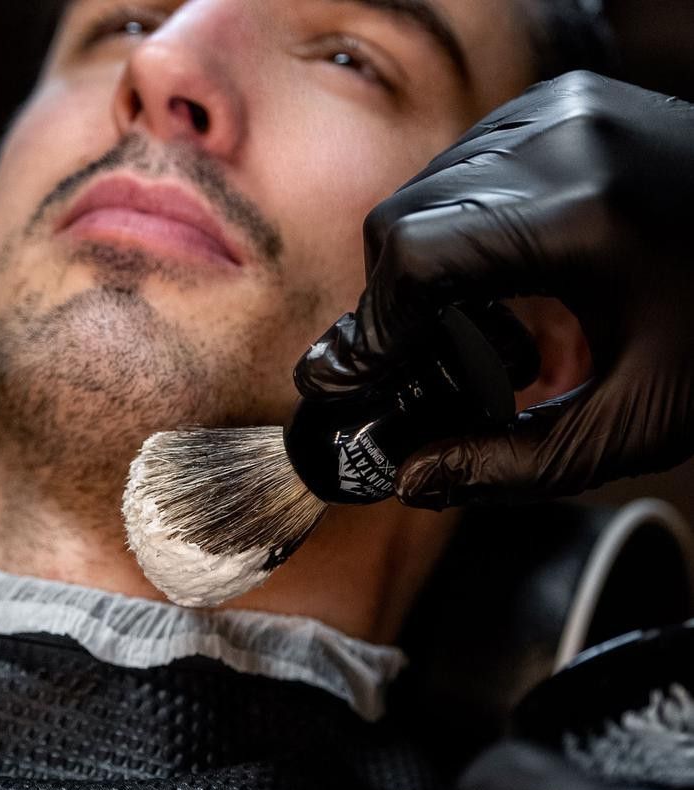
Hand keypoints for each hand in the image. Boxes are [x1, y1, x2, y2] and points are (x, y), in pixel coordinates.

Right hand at [295, 72, 693, 507]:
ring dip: (416, 265)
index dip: (373, 325)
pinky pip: (463, 165)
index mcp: (585, 218)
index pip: (416, 253)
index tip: (362, 376)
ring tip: (463, 322)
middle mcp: (566, 143)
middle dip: (390, 302)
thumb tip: (413, 478)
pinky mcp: (566, 102)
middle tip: (410, 361)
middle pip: (404, 219)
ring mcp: (565, 111)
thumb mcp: (634, 424)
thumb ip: (513, 465)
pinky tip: (490, 271)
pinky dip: (452, 224)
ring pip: (424, 189)